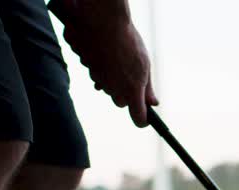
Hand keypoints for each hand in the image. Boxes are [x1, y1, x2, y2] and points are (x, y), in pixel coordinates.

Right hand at [50, 0, 159, 126]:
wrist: (105, 21)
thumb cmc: (129, 42)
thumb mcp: (145, 65)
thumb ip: (147, 87)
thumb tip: (153, 103)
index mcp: (131, 91)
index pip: (138, 118)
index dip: (142, 120)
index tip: (145, 119)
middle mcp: (113, 90)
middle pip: (120, 101)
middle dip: (125, 92)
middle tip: (130, 73)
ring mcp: (97, 78)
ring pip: (106, 86)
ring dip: (111, 77)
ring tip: (117, 57)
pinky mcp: (86, 66)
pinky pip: (94, 71)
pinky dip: (98, 64)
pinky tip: (104, 51)